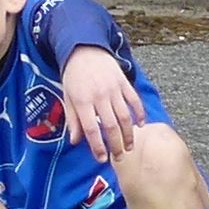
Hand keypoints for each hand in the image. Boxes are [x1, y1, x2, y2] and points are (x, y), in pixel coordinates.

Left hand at [57, 45, 141, 163]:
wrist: (85, 49)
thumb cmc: (74, 76)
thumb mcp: (68, 97)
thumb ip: (73, 120)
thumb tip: (76, 141)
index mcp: (82, 101)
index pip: (92, 129)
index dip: (98, 146)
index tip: (101, 159)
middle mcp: (99, 96)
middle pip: (111, 126)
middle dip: (116, 145)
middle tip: (119, 158)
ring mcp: (114, 89)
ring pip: (125, 116)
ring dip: (129, 134)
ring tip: (130, 147)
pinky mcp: (124, 82)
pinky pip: (134, 100)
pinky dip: (139, 114)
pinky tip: (140, 126)